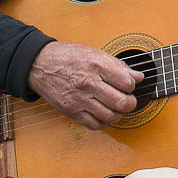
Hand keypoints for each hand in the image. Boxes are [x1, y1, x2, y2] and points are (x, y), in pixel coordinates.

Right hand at [27, 41, 144, 130]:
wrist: (40, 65)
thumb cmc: (68, 57)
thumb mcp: (94, 53)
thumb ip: (118, 66)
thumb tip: (138, 77)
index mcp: (96, 65)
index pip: (126, 83)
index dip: (132, 86)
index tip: (129, 86)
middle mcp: (88, 83)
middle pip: (121, 102)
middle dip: (130, 104)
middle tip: (128, 101)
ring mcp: (79, 99)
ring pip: (110, 116)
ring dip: (118, 115)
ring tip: (116, 108)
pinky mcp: (72, 111)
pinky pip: (95, 124)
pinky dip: (104, 123)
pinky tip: (104, 115)